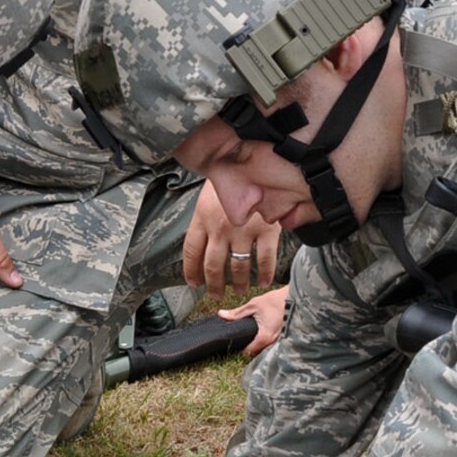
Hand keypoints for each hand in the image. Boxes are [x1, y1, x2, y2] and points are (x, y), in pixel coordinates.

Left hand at [184, 182, 280, 298]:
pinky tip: (262, 281)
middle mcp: (219, 228)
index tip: (193, 283)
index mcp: (202, 219)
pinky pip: (264, 260)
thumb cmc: (230, 180)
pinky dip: (264, 274)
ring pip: (238, 268)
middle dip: (214, 286)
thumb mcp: (209, 197)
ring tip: (240, 289)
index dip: (191, 271)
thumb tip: (200, 248)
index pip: (191, 252)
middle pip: (212, 266)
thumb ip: (204, 222)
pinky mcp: (266, 230)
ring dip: (238, 283)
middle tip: (216, 294)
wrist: (255, 162)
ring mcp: (243, 231)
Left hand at [220, 287, 287, 356]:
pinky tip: (266, 333)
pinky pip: (274, 345)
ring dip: (260, 345)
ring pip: (266, 350)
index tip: (237, 342)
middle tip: (245, 338)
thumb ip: (237, 313)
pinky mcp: (287, 339)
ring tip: (256, 335)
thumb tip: (222, 314)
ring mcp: (282, 342)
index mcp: (264, 337)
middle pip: (257, 353)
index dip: (240, 348)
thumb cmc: (277, 300)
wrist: (298, 297)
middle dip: (250, 347)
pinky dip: (269, 342)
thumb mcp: (254, 305)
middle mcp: (274, 343)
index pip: (248, 352)